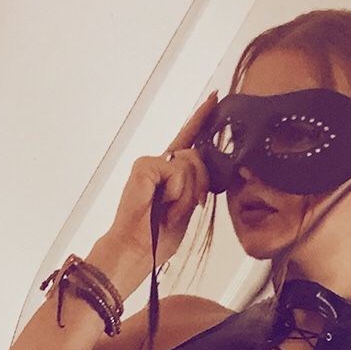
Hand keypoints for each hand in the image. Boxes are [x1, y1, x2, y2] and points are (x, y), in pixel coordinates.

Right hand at [109, 90, 216, 266]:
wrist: (136, 252)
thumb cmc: (156, 238)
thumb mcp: (186, 209)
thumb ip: (196, 184)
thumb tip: (204, 165)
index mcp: (170, 175)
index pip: (189, 140)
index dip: (201, 118)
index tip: (214, 97)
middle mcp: (160, 165)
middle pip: (197, 157)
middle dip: (198, 186)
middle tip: (180, 210)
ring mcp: (151, 164)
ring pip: (189, 165)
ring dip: (185, 195)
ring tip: (167, 211)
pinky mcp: (144, 166)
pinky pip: (176, 172)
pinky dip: (174, 193)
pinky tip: (159, 204)